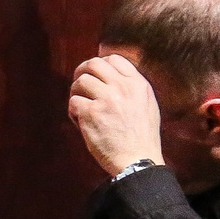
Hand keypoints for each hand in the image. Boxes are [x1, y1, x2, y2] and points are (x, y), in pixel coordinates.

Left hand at [67, 53, 164, 177]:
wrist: (138, 160)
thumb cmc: (141, 137)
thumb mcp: (146, 104)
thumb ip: (131, 88)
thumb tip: (111, 75)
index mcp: (138, 84)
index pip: (114, 59)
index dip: (100, 64)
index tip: (94, 75)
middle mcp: (122, 88)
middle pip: (93, 64)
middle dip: (81, 72)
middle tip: (79, 85)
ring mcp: (106, 99)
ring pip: (80, 82)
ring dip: (76, 94)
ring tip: (82, 109)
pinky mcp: (91, 113)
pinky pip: (73, 102)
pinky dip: (73, 112)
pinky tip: (80, 121)